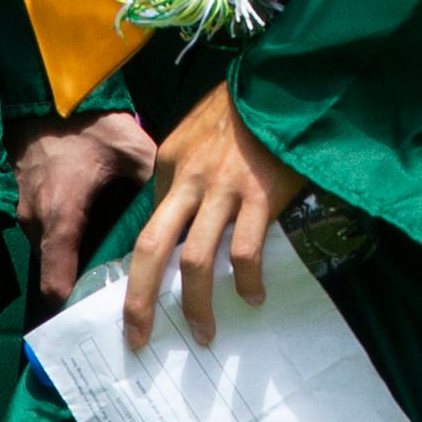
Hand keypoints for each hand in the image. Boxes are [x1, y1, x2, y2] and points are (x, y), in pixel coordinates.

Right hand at [18, 108, 155, 304]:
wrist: (48, 91)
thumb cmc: (88, 122)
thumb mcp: (130, 148)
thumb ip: (155, 181)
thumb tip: (187, 209)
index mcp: (60, 217)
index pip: (58, 285)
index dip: (79, 304)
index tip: (109, 313)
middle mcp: (35, 223)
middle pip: (57, 272)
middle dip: (86, 283)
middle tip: (124, 290)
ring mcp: (25, 211)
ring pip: (52, 252)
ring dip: (76, 258)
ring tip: (115, 261)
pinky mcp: (25, 198)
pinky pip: (47, 231)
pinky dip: (68, 236)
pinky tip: (95, 227)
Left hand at [123, 88, 305, 346]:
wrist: (284, 82)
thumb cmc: (246, 108)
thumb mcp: (200, 131)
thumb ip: (187, 170)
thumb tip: (185, 218)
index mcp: (171, 162)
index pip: (151, 225)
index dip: (146, 267)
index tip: (150, 297)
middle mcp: (189, 178)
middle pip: (153, 249)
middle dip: (140, 300)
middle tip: (137, 338)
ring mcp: (224, 188)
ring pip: (196, 260)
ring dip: (196, 304)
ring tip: (203, 334)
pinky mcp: (260, 195)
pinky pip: (245, 250)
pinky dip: (246, 280)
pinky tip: (252, 297)